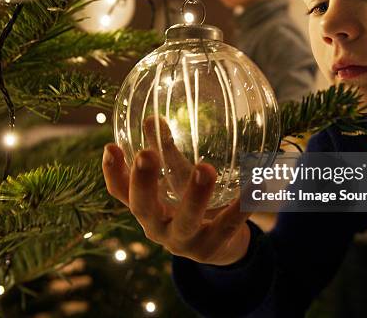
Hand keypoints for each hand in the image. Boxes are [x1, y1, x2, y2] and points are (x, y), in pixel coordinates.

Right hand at [102, 119, 251, 265]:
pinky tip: (256, 185)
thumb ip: (165, 152)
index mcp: (146, 208)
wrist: (219, 247)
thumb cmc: (190, 204)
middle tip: (147, 154)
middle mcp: (157, 228)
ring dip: (194, 196)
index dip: (113, 171)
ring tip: (205, 169)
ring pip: (186, 222)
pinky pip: (228, 225)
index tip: (110, 146)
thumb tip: (152, 116)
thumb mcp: (175, 179)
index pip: (120, 192)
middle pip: (143, 208)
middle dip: (144, 182)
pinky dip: (241, 206)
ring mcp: (184, 243)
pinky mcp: (212, 250)